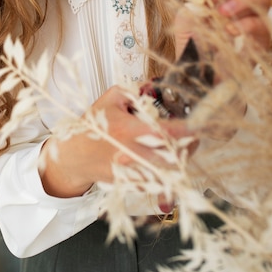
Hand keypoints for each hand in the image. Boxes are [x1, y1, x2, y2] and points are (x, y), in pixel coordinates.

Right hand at [40, 85, 193, 197]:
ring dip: (181, 160)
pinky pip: (161, 184)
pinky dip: (170, 176)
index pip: (167, 132)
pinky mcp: (134, 185)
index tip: (197, 123)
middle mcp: (133, 154)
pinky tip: (169, 165)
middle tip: (193, 136)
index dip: (187, 129)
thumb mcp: (110, 99)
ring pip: (171, 173)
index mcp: (128, 131)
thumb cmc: (92, 128)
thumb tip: (155, 86)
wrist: (75, 157)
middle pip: (175, 156)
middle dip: (189, 145)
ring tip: (182, 149)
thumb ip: (135, 90)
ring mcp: (134, 173)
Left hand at [175, 0, 271, 56]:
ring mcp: (252, 19)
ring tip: (222, 12)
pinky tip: (231, 30)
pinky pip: (263, 24)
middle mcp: (239, 2)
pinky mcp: (261, 38)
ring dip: (241, 0)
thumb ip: (193, 3)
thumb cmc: (193, 45)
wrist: (199, 75)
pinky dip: (247, 24)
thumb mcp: (185, 20)